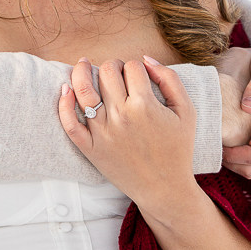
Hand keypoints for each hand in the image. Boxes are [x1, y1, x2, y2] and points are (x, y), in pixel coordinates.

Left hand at [58, 56, 195, 212]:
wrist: (165, 189)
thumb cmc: (177, 150)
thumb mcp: (187, 112)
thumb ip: (170, 80)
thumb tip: (145, 60)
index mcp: (146, 106)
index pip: (132, 68)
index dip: (135, 67)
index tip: (138, 76)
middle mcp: (121, 116)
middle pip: (107, 72)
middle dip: (113, 66)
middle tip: (117, 73)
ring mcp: (102, 132)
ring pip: (83, 90)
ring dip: (81, 71)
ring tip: (83, 64)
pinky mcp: (90, 148)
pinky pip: (69, 123)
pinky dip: (64, 104)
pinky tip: (65, 89)